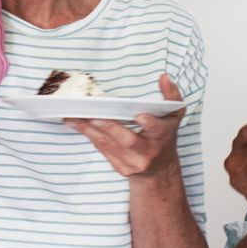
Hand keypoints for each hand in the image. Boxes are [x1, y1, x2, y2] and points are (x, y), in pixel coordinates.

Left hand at [66, 74, 184, 176]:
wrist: (158, 171)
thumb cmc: (164, 138)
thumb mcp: (173, 116)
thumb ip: (171, 95)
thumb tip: (163, 76)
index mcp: (161, 137)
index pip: (157, 130)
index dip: (149, 123)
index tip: (140, 116)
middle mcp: (147, 152)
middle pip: (128, 140)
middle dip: (110, 128)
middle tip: (93, 116)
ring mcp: (132, 162)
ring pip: (108, 145)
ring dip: (89, 130)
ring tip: (73, 116)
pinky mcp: (119, 167)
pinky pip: (101, 149)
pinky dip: (88, 135)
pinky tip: (75, 123)